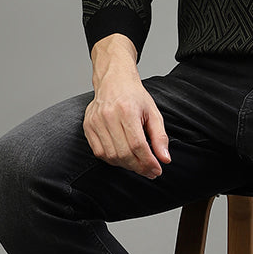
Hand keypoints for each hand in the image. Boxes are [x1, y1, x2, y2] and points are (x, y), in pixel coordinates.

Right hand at [84, 35, 170, 178]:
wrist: (114, 81)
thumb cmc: (135, 97)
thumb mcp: (153, 113)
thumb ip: (160, 137)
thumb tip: (164, 159)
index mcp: (127, 110)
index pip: (137, 145)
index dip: (148, 162)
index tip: (157, 170)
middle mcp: (108, 116)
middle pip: (124, 153)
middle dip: (139, 167)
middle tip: (149, 171)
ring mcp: (95, 122)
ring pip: (111, 156)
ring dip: (126, 165)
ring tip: (138, 164)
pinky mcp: (88, 126)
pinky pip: (99, 152)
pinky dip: (113, 160)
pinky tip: (123, 157)